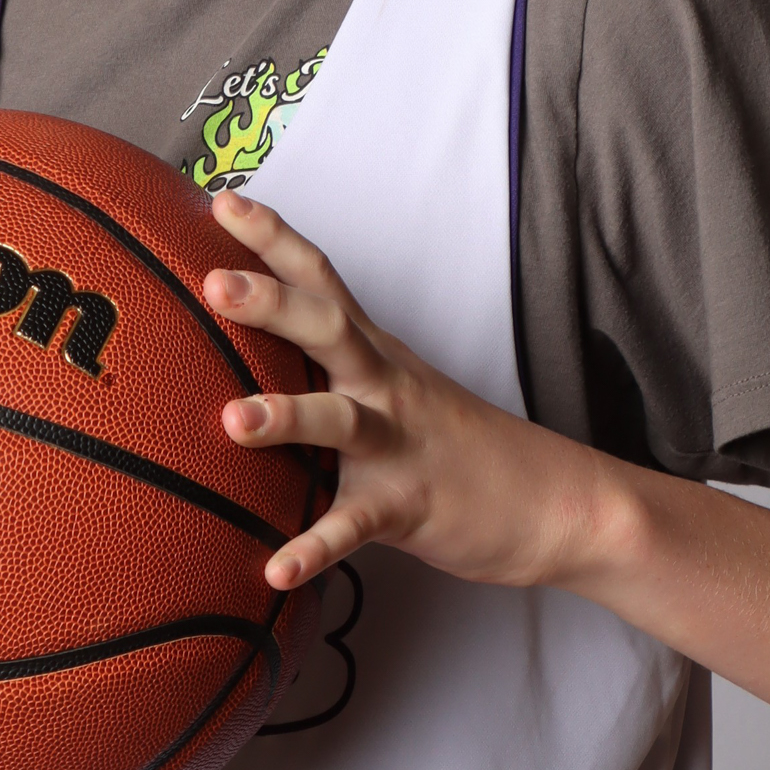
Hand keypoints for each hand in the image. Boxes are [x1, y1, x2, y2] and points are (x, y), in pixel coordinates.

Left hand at [204, 192, 603, 593]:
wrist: (554, 501)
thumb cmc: (457, 446)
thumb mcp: (395, 390)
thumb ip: (331, 372)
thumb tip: (245, 363)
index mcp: (376, 354)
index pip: (323, 280)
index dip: (275, 239)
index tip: (224, 201)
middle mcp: (385, 386)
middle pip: (328, 330)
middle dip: (272, 304)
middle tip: (215, 284)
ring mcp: (399, 444)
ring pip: (341, 421)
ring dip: (288, 416)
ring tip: (232, 422)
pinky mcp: (410, 505)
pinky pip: (356, 525)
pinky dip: (316, 547)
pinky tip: (276, 567)